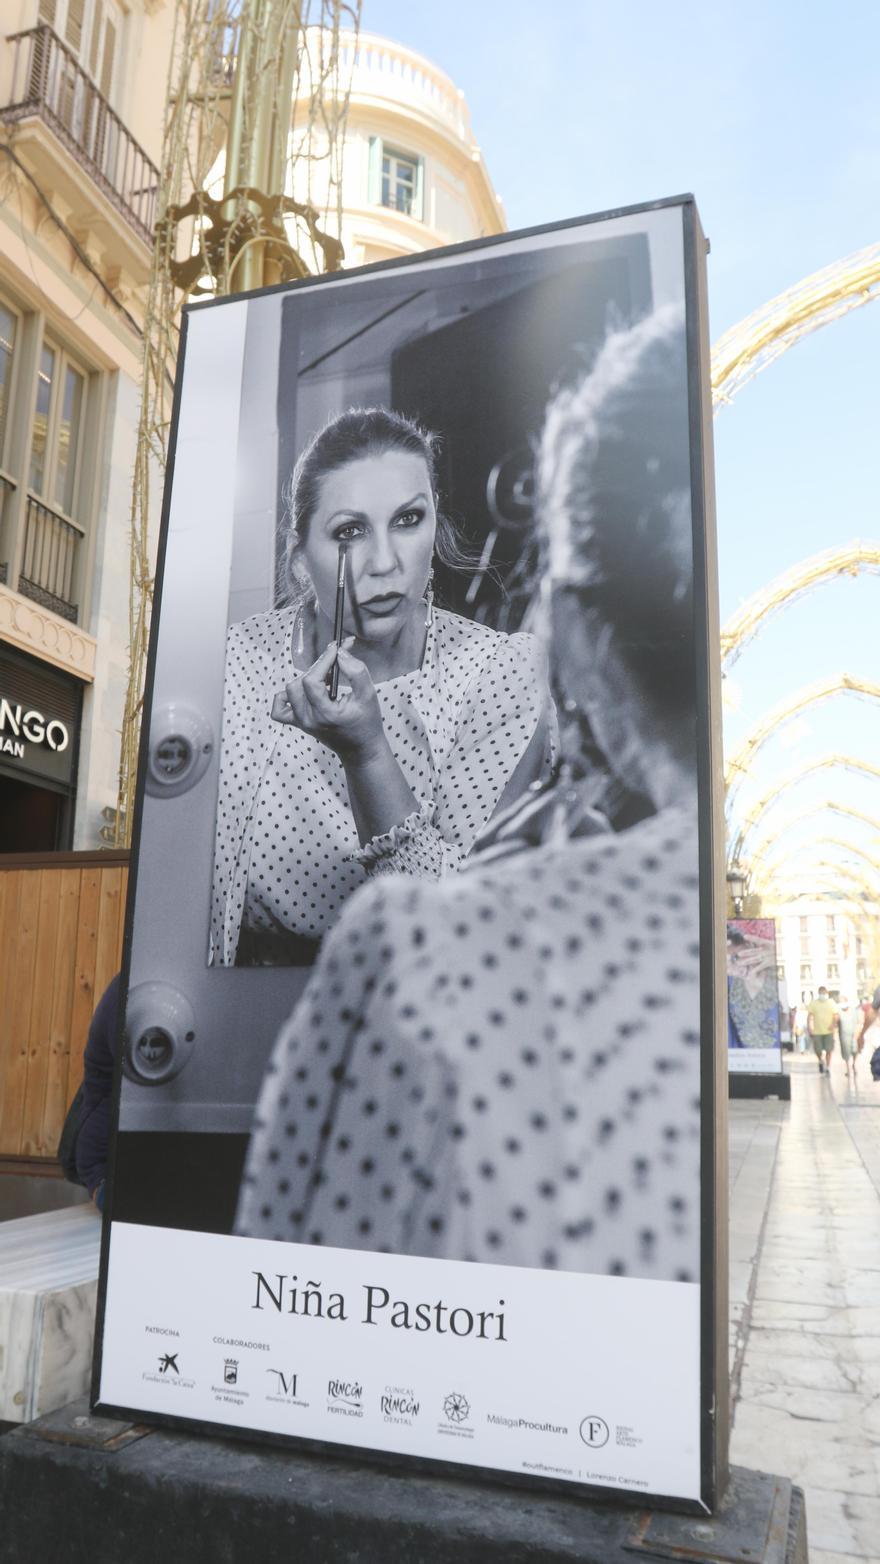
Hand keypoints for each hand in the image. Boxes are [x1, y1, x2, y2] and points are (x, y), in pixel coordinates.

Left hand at [271, 638, 384, 763]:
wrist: (360, 749)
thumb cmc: (367, 723)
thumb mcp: (369, 695)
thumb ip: (356, 671)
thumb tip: (340, 653)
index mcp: (325, 714)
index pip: (312, 680)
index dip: (322, 661)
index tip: (335, 649)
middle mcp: (309, 719)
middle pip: (299, 683)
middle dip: (317, 669)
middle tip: (334, 665)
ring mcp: (301, 722)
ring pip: (289, 691)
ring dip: (305, 680)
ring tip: (325, 681)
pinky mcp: (298, 723)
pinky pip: (279, 709)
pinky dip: (286, 697)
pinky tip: (302, 693)